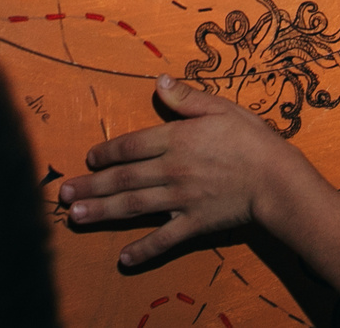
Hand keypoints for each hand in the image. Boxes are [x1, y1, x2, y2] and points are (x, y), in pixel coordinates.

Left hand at [61, 78, 321, 267]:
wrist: (277, 179)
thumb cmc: (252, 139)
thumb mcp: (220, 108)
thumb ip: (187, 97)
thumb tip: (159, 80)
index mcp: (176, 140)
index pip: (131, 145)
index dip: (107, 152)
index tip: (89, 158)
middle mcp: (171, 170)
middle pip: (122, 178)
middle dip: (90, 185)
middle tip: (63, 194)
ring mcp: (180, 200)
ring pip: (132, 207)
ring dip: (101, 212)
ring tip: (75, 217)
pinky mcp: (193, 223)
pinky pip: (163, 239)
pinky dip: (142, 250)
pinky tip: (123, 258)